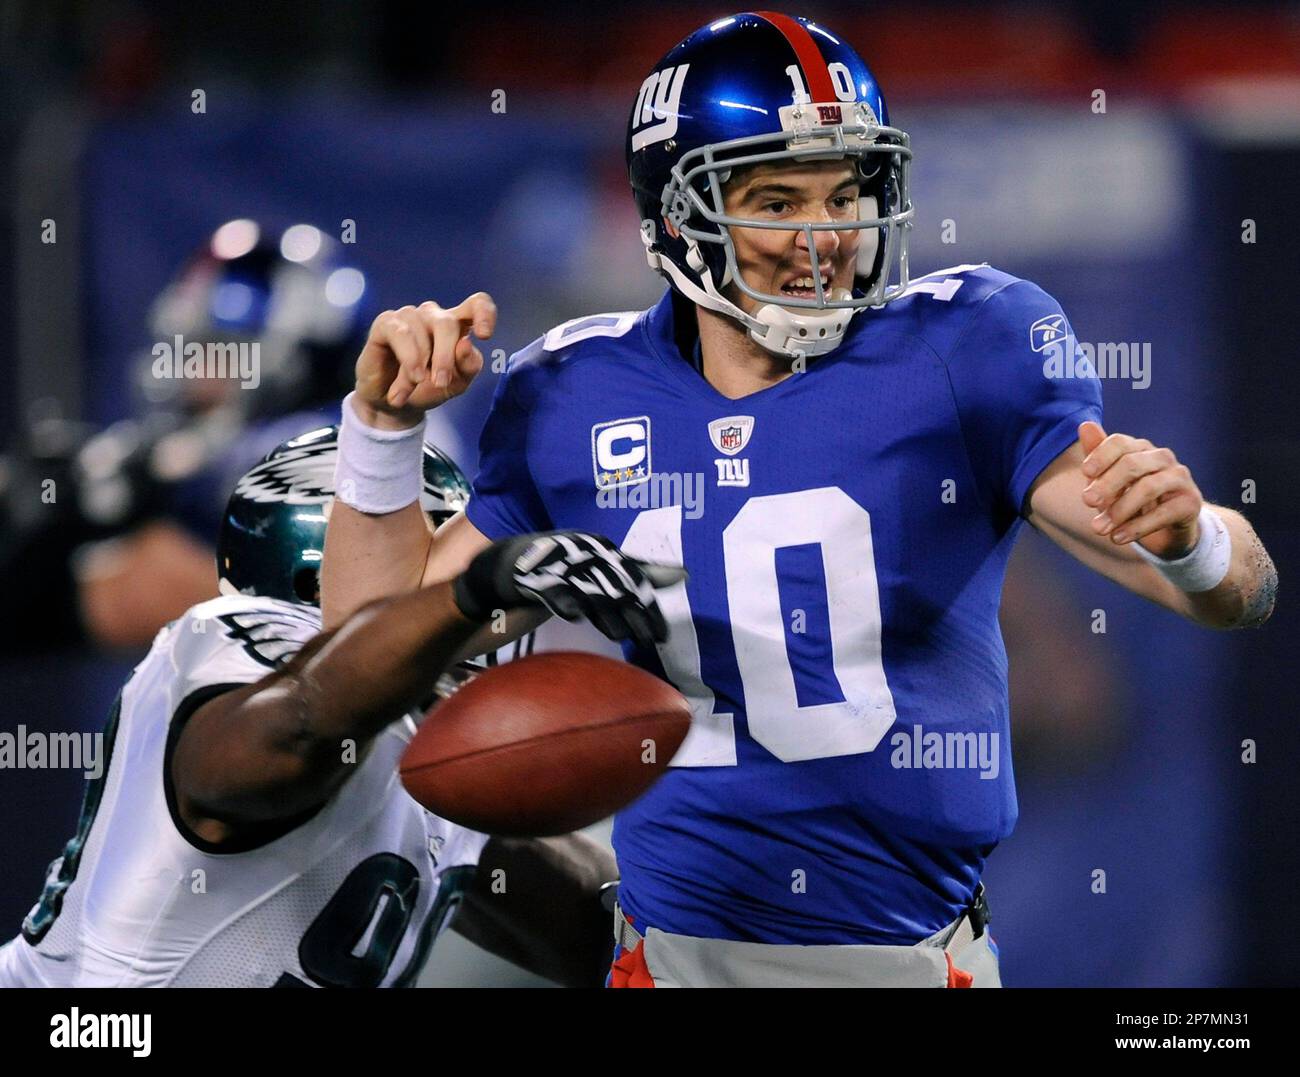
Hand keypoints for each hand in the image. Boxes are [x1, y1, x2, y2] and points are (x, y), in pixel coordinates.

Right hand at [353, 292, 495, 428]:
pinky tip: (406, 381)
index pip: (477, 304)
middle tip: (440, 383)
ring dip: (420, 366)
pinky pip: (400, 333)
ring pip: (421, 332)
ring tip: (415, 385)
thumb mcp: (457, 383)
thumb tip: (466, 344)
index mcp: (458, 326)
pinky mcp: (386, 323)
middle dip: (445, 357)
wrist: (394, 405)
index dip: (484, 313)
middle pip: (447, 324)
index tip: (484, 335)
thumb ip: (468, 365)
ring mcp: (410, 316)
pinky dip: (407, 358)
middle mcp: (434, 316)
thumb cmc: (429, 389)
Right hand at [453, 531, 686, 650]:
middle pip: (616, 588)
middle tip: (648, 642)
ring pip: (588, 591)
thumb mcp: (602, 565)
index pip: (635, 580)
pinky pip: (554, 591)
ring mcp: (560, 563)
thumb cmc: (565, 566)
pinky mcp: (536, 576)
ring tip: (618, 636)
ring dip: (605, 615)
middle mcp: (585, 551)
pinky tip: (575, 618)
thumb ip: (639, 572)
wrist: (511, 562)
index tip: (662, 635)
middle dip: (634, 616)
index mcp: (604, 547)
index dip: (649, 607)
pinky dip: (565, 603)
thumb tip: (683, 575)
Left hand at [1077, 421, 1203, 558]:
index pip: (1119, 442)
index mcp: (1140, 449)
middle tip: (1087, 502)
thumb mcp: (1109, 481)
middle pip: (1132, 464)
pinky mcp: (1190, 503)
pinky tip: (1117, 538)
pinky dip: (1137, 527)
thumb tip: (1084, 425)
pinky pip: (1163, 513)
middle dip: (1106, 484)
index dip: (1101, 455)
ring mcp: (1179, 479)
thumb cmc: (1131, 500)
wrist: (1166, 529)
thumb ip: (1097, 456)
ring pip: (1148, 488)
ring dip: (1119, 510)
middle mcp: (1162, 458)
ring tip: (1098, 528)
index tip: (1084, 473)